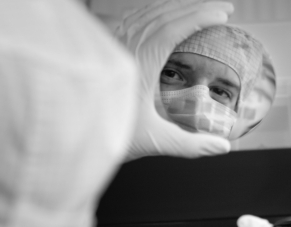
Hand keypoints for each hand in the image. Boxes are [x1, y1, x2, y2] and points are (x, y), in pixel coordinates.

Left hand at [114, 0, 233, 160]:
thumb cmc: (106, 135)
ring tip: (199, 10)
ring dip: (176, 8)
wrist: (68, 131)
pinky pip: (131, 21)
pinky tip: (160, 17)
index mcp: (138, 63)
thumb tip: (222, 147)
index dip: (200, 17)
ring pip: (147, 14)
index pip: (173, 28)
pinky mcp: (105, 50)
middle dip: (195, 8)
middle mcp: (124, 47)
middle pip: (163, 15)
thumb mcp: (153, 140)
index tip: (223, 13)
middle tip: (222, 8)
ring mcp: (113, 46)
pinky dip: (153, 13)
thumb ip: (189, 145)